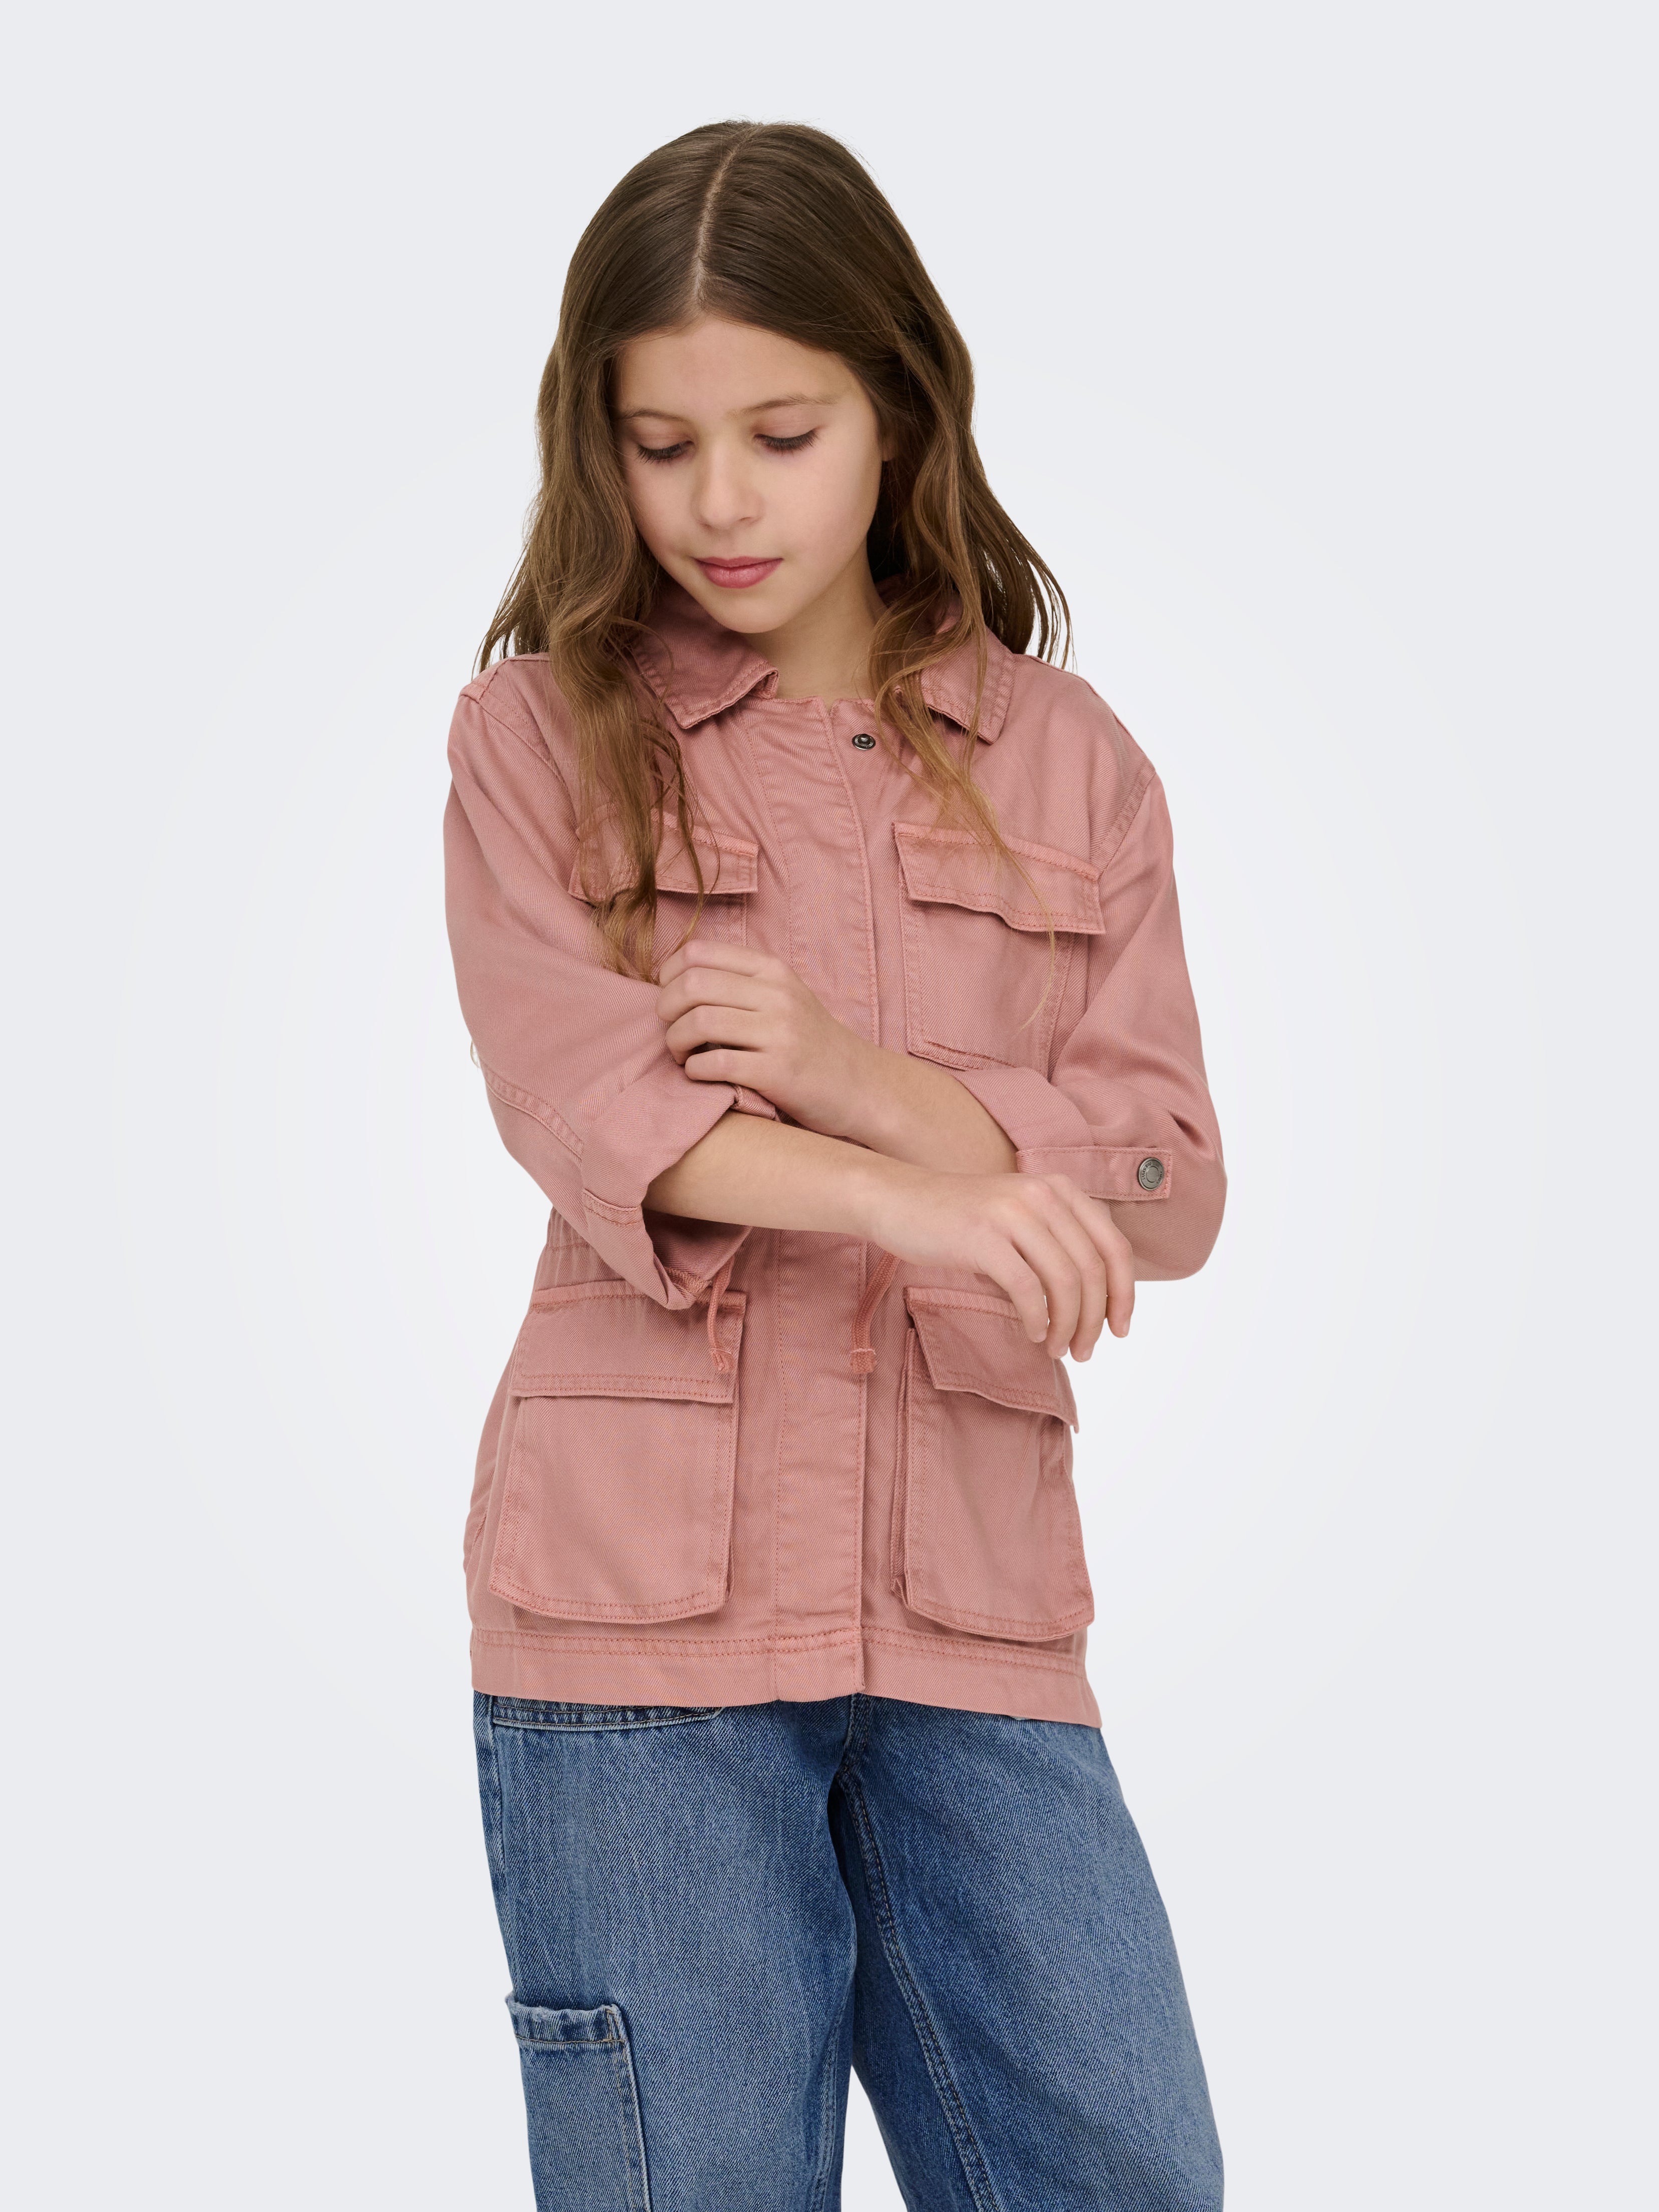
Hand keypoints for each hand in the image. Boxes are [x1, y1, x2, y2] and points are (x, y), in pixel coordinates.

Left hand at [657, 940, 872, 1134]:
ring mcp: (780, 1032)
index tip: (670, 999)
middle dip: (665, 1011)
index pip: (698, 952)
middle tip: (671, 1030)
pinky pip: (714, 1063)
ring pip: (698, 1023)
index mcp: (772, 970)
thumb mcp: (783, 996)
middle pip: (691, 985)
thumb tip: (673, 980)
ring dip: (675, 1043)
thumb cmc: (809, 1042)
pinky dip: (694, 1071)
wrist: (859, 1085)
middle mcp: (777, 995)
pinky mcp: (777, 1072)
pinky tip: (699, 1074)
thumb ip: (739, 982)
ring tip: (682, 1055)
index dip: (668, 975)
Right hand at [857, 1163, 1134, 1358]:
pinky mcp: (983, 1236)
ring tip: (1055, 1349)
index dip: (1124, 1294)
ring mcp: (1012, 1213)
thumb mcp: (1019, 1218)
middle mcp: (1042, 1194)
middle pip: (1092, 1269)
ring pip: (1064, 1282)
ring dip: (1067, 1325)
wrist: (898, 1200)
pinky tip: (1031, 1333)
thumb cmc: (959, 1220)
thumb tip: (1097, 1302)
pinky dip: (1036, 1320)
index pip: (1113, 1246)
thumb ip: (1057, 1243)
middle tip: (1084, 1351)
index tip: (1119, 1329)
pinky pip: (1027, 1289)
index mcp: (1059, 1189)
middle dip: (1094, 1320)